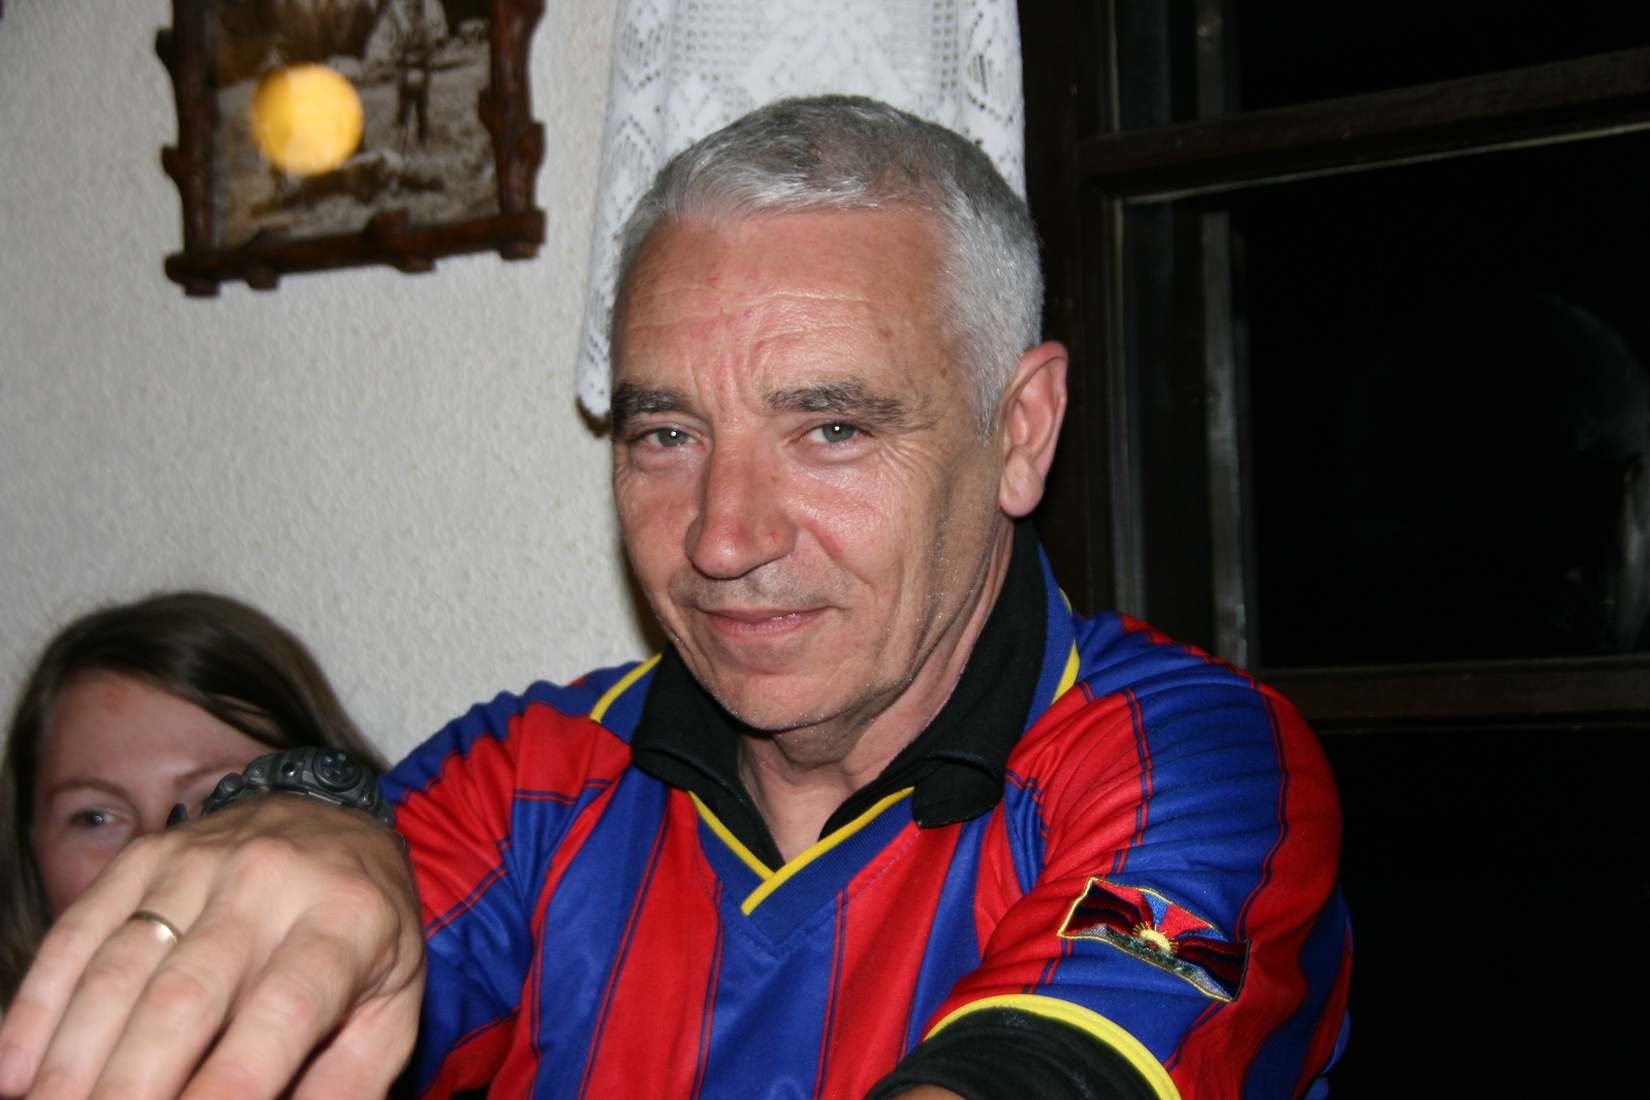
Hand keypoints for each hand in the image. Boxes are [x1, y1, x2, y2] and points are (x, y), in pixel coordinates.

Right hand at [0, 794, 424, 1099]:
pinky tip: (18, 1070)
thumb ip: (350, 1076)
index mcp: (346, 918)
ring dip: (76, 1059)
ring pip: (120, 969)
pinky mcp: (144, 856)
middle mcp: (270, 880)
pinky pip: (78, 932)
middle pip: (186, 997)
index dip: (233, 1083)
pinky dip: (39, 1007)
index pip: (284, 1009)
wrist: (336, 817)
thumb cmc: (367, 931)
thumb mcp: (394, 1000)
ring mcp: (200, 861)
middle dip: (134, 1085)